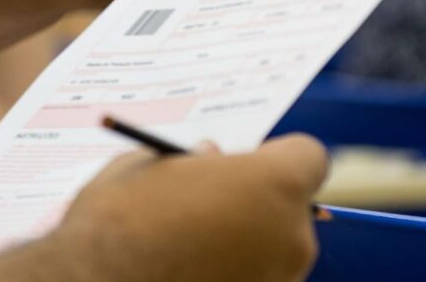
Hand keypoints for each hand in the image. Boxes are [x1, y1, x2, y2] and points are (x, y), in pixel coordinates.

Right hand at [55, 134, 328, 281]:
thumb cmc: (117, 221)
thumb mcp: (148, 166)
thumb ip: (191, 160)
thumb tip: (207, 157)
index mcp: (273, 183)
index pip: (308, 156)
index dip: (276, 158)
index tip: (246, 165)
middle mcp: (292, 237)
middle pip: (290, 210)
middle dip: (257, 205)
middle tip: (209, 206)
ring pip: (273, 252)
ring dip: (243, 246)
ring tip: (187, 247)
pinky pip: (253, 280)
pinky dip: (229, 276)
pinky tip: (187, 272)